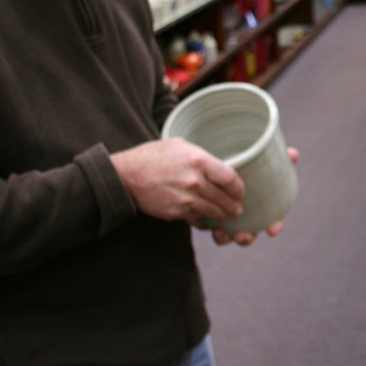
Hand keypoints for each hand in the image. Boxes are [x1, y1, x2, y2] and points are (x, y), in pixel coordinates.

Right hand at [111, 137, 244, 222]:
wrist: (126, 176)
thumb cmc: (152, 156)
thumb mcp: (180, 145)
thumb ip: (201, 157)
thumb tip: (217, 167)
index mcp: (198, 161)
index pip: (230, 178)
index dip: (239, 188)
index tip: (240, 191)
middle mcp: (194, 182)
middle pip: (224, 199)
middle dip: (233, 206)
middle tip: (237, 208)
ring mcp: (185, 200)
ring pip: (213, 212)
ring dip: (223, 215)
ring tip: (227, 215)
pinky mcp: (175, 213)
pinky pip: (197, 219)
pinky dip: (204, 220)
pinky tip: (206, 217)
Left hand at [208, 146, 298, 246]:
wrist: (216, 159)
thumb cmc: (247, 161)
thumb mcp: (260, 157)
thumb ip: (279, 156)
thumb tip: (293, 154)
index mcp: (262, 205)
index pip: (272, 221)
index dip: (274, 226)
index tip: (273, 230)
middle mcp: (245, 216)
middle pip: (249, 234)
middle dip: (246, 238)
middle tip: (241, 235)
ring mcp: (227, 218)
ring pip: (228, 236)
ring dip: (225, 238)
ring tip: (220, 232)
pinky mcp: (209, 215)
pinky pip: (210, 228)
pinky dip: (210, 229)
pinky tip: (208, 224)